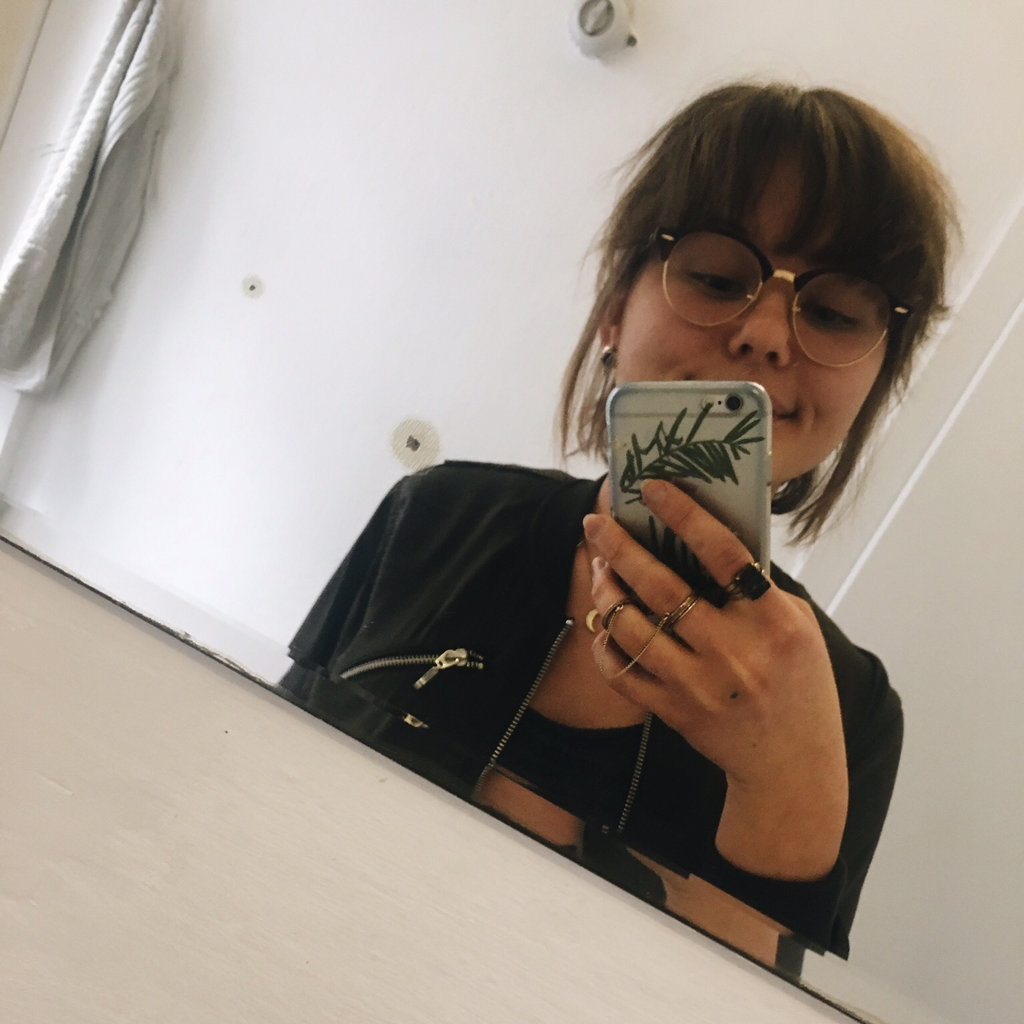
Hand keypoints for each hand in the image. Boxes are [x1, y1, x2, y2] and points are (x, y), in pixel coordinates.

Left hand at [583, 478, 847, 880]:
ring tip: (600, 569)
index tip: (653, 487)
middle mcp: (734, 650)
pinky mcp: (674, 711)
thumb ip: (757, 588)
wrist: (793, 766)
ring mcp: (700, 684)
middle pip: (661, 587)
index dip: (684, 514)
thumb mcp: (798, 627)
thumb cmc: (800, 683)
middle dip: (620, 547)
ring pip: (631, 626)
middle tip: (594, 522)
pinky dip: (604, 642)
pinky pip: (621, 670)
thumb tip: (701, 537)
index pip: (723, 552)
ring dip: (606, 592)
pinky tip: (604, 621)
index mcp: (773, 621)